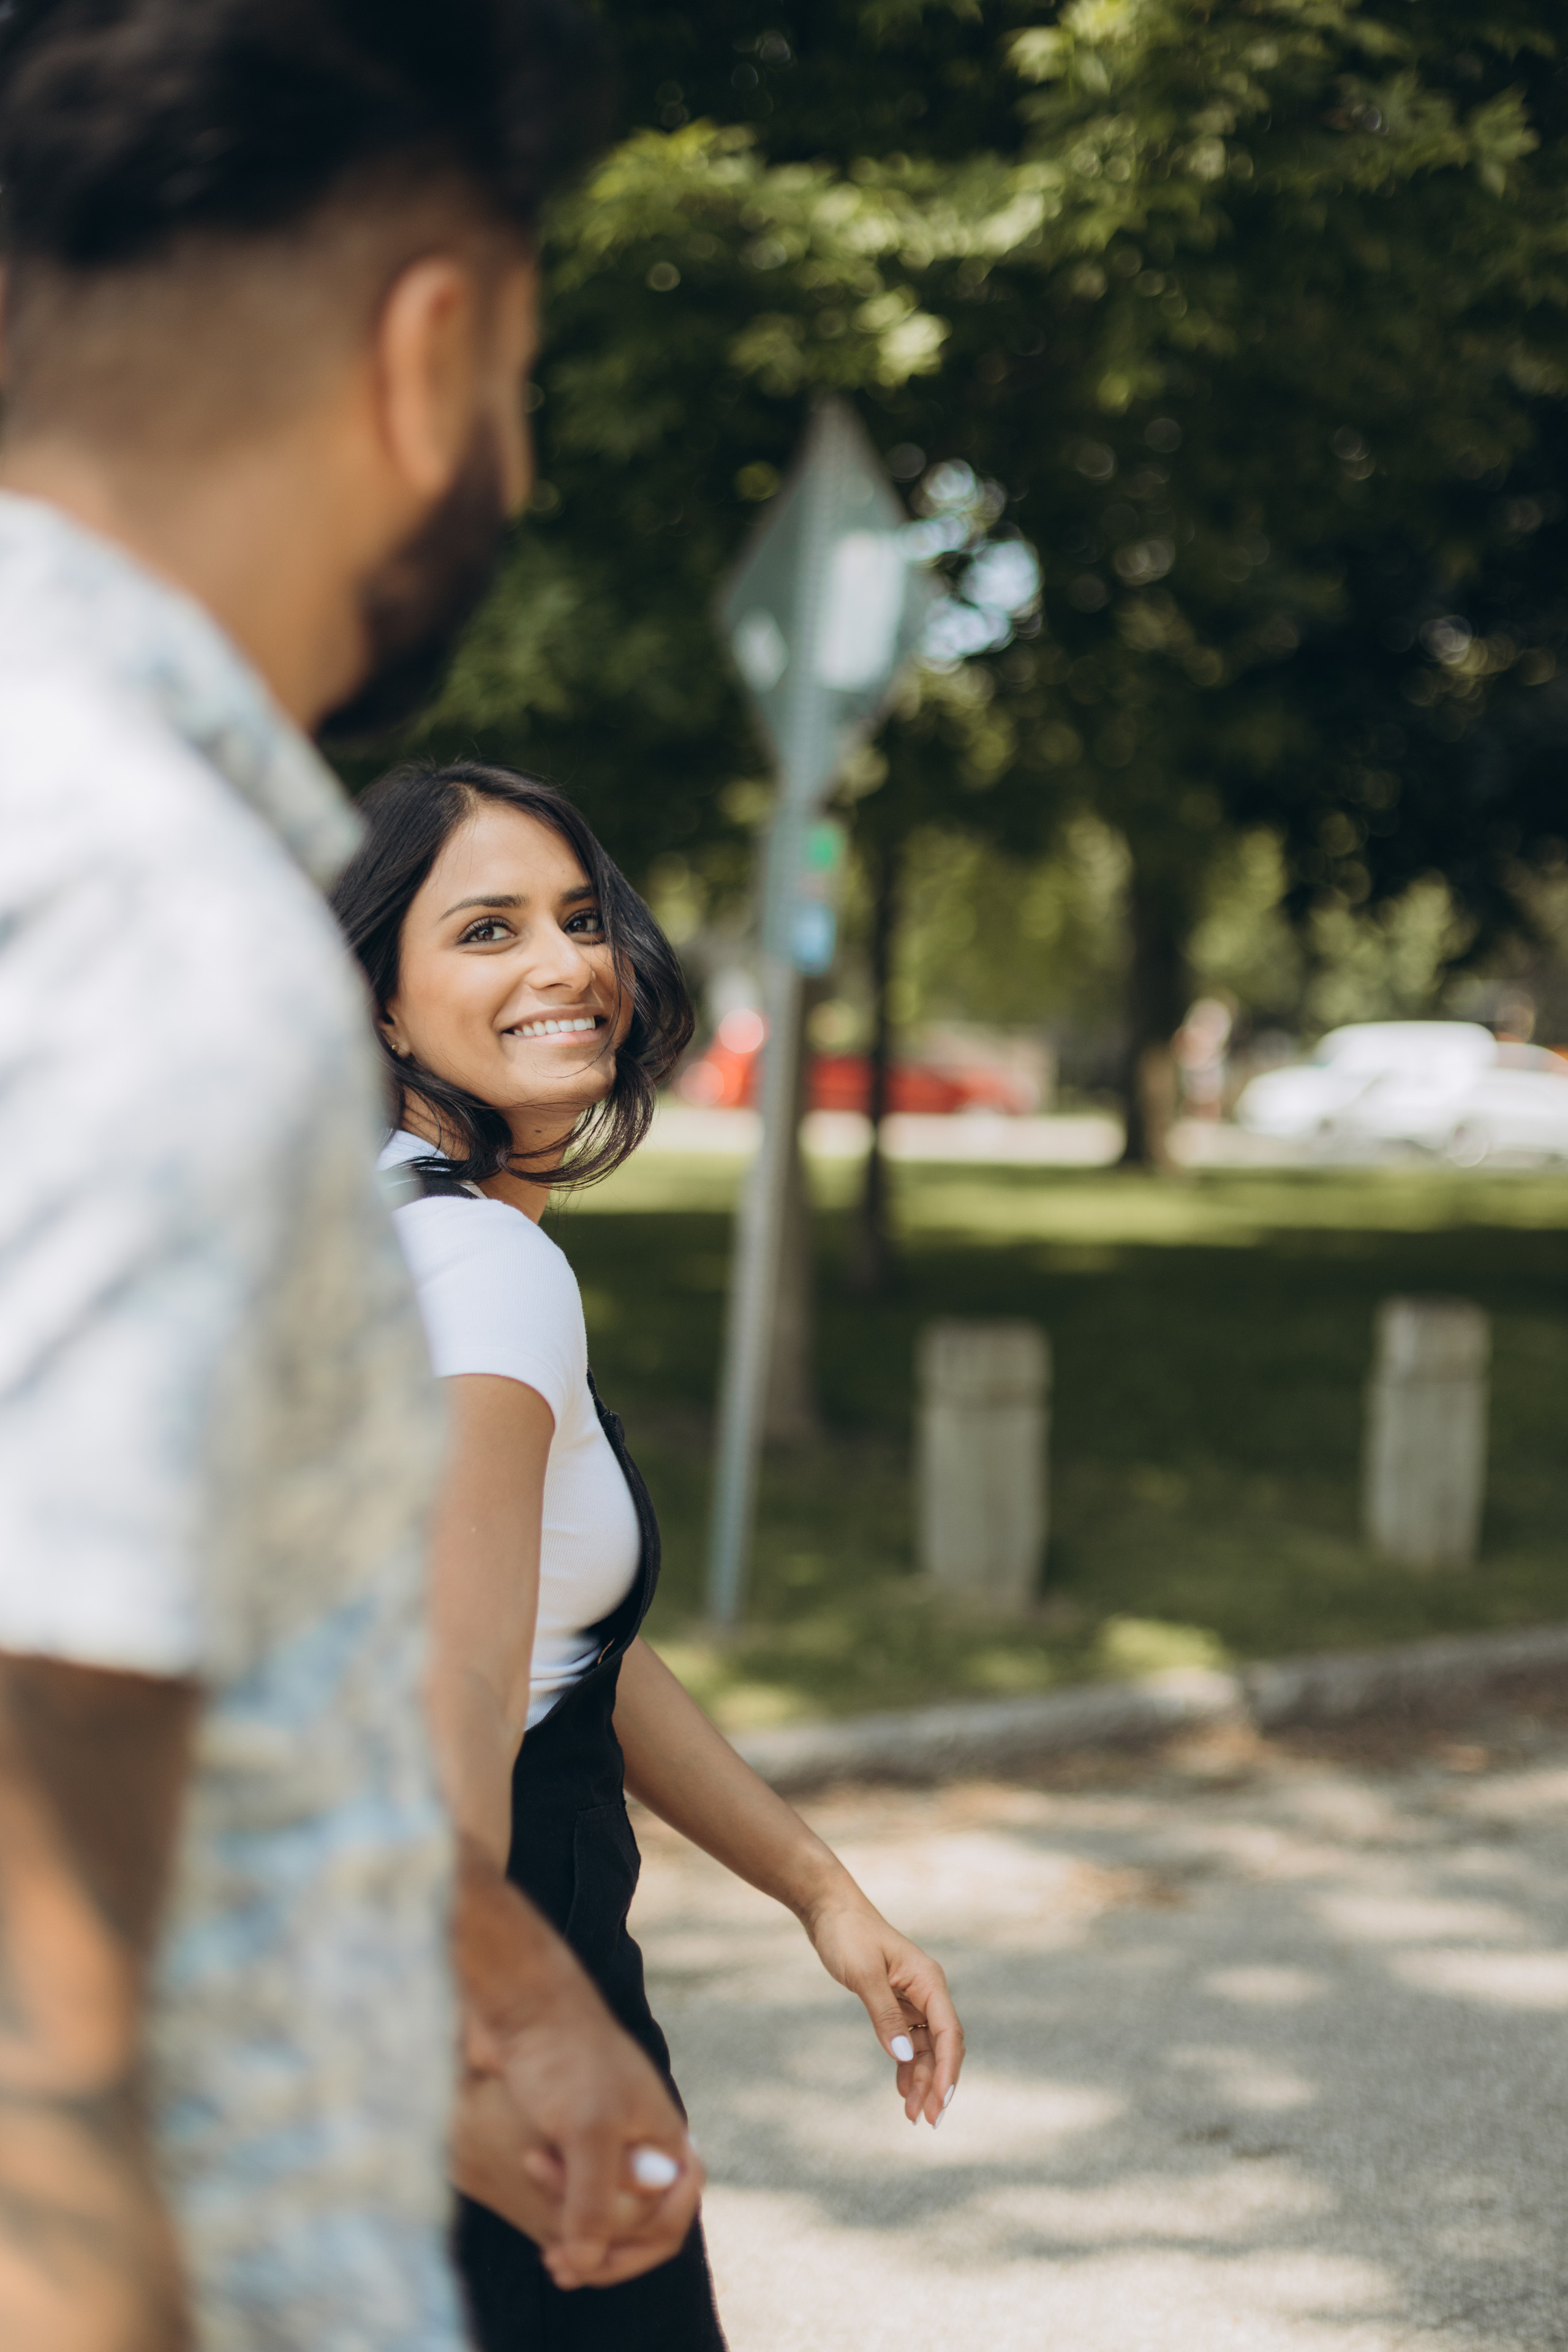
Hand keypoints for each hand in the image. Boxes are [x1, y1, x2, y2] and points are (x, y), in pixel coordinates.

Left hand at [455, 1964, 702, 2289]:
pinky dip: (558, 2218)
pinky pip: (574, 2198)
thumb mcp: (587, 2131)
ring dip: (573, 2232)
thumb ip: (592, 2201)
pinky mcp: (569, 2139)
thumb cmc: (566, 2057)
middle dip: (599, 2246)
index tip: (595, 2255)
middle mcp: (640, 2142)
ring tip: (544, 2249)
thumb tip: (585, 2263)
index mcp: (662, 2137)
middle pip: (636, 2224)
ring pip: (601, 2215)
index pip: (672, 2215)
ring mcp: (605, 2141)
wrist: (520, 2007)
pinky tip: (539, 2236)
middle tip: (555, 2261)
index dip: (639, 2245)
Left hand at [803, 1893, 963, 2127]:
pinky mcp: (895, 2001)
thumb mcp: (864, 1974)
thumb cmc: (847, 1934)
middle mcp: (926, 1991)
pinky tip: (902, 2088)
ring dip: (922, 2079)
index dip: (948, 2071)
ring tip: (912, 2114)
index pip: (948, 2033)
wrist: (829, 1909)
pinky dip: (906, 2064)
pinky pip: (908, 2039)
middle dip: (937, 2083)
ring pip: (925, 2047)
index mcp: (928, 1981)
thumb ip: (884, 2014)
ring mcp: (912, 1997)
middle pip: (941, 2045)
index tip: (939, 2103)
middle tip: (926, 2120)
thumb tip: (903, 2057)